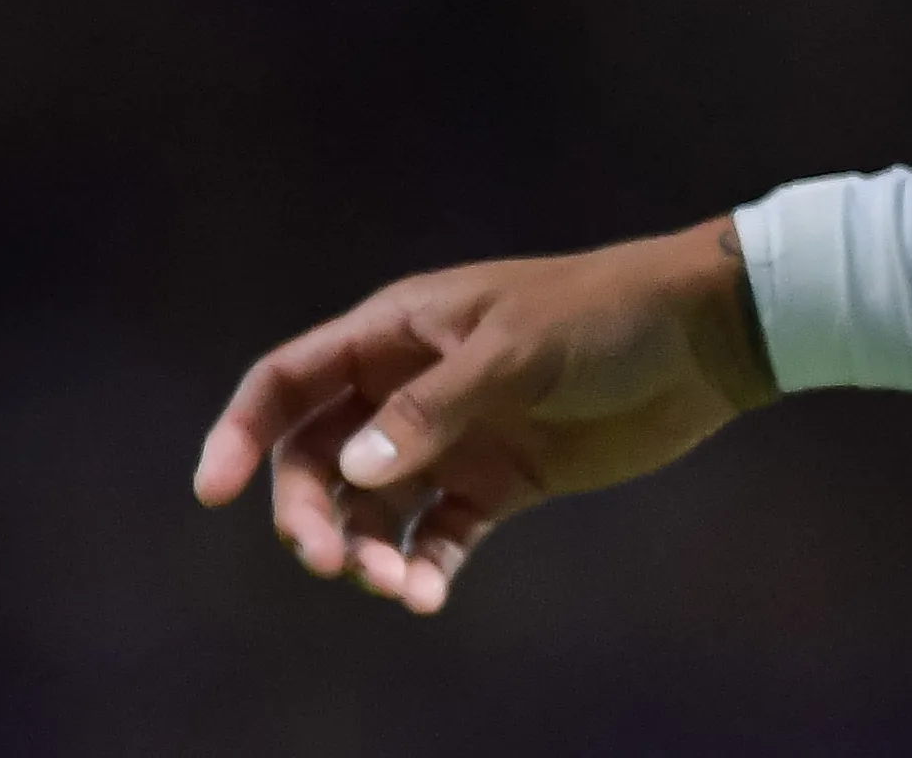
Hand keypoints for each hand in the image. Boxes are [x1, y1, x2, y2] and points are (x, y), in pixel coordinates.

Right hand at [193, 218, 775, 615]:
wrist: (698, 338)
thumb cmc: (601, 316)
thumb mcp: (514, 353)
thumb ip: (433, 410)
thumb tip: (357, 470)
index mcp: (397, 332)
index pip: (291, 380)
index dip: (243, 431)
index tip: (213, 492)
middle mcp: (409, 386)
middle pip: (319, 458)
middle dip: (308, 512)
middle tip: (329, 561)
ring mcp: (451, 437)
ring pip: (372, 507)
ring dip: (366, 549)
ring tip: (398, 584)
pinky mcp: (497, 482)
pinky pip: (437, 535)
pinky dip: (424, 567)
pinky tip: (429, 596)